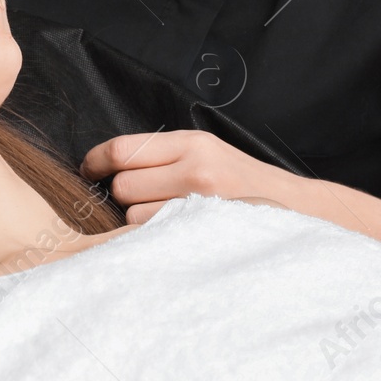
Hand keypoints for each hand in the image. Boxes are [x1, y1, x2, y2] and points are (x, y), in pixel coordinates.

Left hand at [80, 129, 309, 223]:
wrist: (292, 209)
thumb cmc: (240, 182)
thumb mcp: (206, 152)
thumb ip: (163, 155)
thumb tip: (108, 166)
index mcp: (191, 142)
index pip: (123, 149)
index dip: (96, 161)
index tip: (88, 170)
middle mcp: (195, 167)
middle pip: (123, 186)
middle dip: (125, 195)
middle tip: (146, 199)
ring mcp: (200, 202)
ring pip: (135, 216)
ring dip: (141, 221)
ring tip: (169, 218)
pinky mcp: (204, 230)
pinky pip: (154, 236)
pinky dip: (155, 238)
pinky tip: (173, 233)